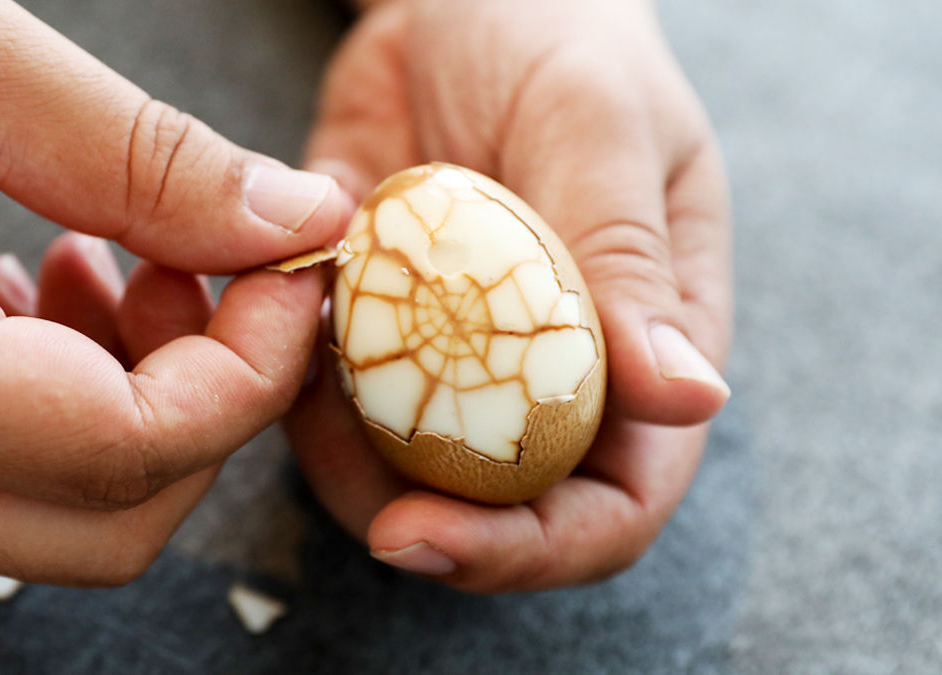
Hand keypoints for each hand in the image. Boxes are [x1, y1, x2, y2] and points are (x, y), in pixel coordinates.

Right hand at [0, 0, 349, 584]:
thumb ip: (150, 162)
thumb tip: (295, 224)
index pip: (121, 451)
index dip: (247, 376)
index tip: (288, 279)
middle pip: (102, 527)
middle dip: (205, 410)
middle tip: (217, 280)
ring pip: (49, 515)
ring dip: (135, 406)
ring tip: (121, 263)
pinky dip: (61, 402)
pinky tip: (44, 284)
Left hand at [285, 0, 731, 591]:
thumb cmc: (559, 36)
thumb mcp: (600, 125)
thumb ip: (629, 258)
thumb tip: (689, 397)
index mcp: (641, 343)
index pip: (613, 499)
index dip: (532, 546)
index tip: (430, 532)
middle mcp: (550, 368)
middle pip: (499, 508)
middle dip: (424, 522)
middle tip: (354, 500)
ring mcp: (455, 352)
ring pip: (399, 465)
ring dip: (341, 455)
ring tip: (298, 384)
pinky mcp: (372, 319)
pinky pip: (326, 390)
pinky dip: (289, 381)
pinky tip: (265, 326)